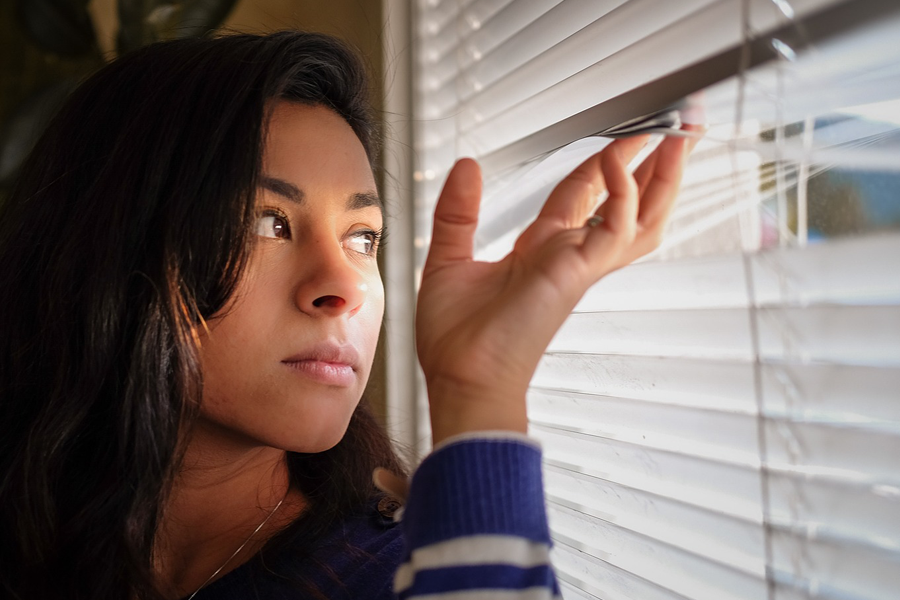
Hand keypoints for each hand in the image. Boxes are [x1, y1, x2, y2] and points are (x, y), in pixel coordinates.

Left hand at [416, 126, 699, 444]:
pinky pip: (616, 226)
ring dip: (662, 177)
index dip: (604, 165)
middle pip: (628, 204)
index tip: (619, 139)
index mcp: (541, 251)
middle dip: (654, 167)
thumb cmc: (457, 340)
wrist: (462, 377)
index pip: (582, 196)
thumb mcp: (450, 260)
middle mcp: (567, 255)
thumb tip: (467, 165)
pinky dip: (622, 192)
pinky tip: (617, 163)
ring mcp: (579, 263)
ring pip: (642, 217)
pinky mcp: (579, 272)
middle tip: (674, 130)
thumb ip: (458, 212)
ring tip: (679, 137)